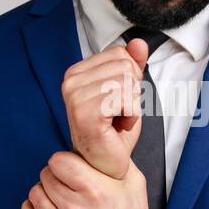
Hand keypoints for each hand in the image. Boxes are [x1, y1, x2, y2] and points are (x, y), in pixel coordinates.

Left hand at [21, 150, 153, 208]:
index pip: (58, 161)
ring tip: (58, 197)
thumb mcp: (134, 184)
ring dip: (45, 192)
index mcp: (96, 191)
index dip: (64, 161)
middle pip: (46, 176)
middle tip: (67, 183)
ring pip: (35, 194)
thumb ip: (116, 159)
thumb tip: (101, 140)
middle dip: (56, 176)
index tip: (70, 166)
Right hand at [61, 38, 151, 179]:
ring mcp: (75, 96)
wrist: (105, 165)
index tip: (116, 102)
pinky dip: (131, 116)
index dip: (130, 79)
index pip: (120, 53)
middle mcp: (70, 81)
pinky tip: (117, 128)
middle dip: (132, 93)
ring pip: (127, 81)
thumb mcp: (128, 92)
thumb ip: (132, 66)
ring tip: (117, 121)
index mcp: (76, 72)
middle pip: (125, 66)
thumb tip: (138, 43)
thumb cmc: (113, 133)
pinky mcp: (85, 112)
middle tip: (117, 115)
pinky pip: (125, 99)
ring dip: (132, 106)